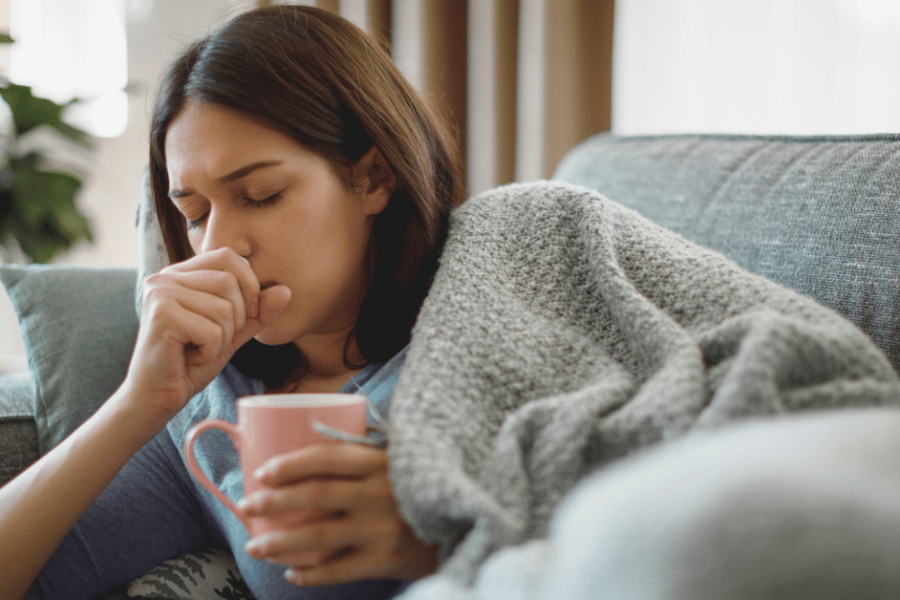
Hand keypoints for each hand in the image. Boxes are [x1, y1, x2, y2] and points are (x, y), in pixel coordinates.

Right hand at [123, 248, 290, 422]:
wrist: (156, 397)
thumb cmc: (191, 362)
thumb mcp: (232, 332)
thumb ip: (257, 312)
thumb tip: (286, 291)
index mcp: (180, 274)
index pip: (229, 257)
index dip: (248, 285)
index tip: (240, 316)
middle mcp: (165, 277)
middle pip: (230, 282)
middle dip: (235, 319)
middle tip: (211, 340)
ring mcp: (160, 293)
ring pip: (224, 308)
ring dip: (222, 339)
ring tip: (198, 349)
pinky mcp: (161, 315)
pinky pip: (212, 331)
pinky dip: (210, 351)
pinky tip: (189, 358)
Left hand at [239, 443, 437, 585]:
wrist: (465, 522)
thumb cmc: (422, 485)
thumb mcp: (399, 458)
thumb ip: (365, 450)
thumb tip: (313, 434)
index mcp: (380, 462)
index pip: (326, 457)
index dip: (290, 464)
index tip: (262, 472)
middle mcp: (379, 493)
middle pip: (314, 496)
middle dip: (273, 502)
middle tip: (246, 506)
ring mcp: (381, 528)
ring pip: (319, 536)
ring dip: (280, 543)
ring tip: (255, 546)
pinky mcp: (386, 560)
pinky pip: (339, 570)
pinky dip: (311, 574)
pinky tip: (292, 573)